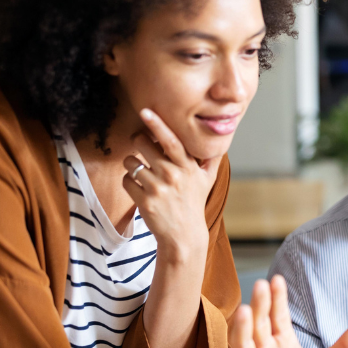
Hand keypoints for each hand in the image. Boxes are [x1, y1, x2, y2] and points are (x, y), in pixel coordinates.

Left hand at [121, 108, 220, 262]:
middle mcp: (172, 175)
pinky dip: (128, 181)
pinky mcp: (144, 202)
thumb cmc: (194, 203)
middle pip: (143, 145)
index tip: (146, 111)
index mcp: (187, 167)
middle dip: (138, 141)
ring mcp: (157, 189)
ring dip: (131, 164)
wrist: (184, 236)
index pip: (171, 140)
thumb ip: (211, 157)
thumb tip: (222, 135)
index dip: (157, 124)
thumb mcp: (207, 180)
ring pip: (130, 162)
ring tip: (140, 171)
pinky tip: (138, 188)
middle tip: (141, 145)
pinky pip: (126, 180)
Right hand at [211, 276, 347, 347]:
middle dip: (260, 305)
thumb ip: (344, 346)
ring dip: (241, 328)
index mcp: (281, 341)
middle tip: (261, 285)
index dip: (277, 299)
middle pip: (259, 324)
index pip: (278, 315)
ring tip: (244, 311)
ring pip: (242, 344)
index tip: (277, 280)